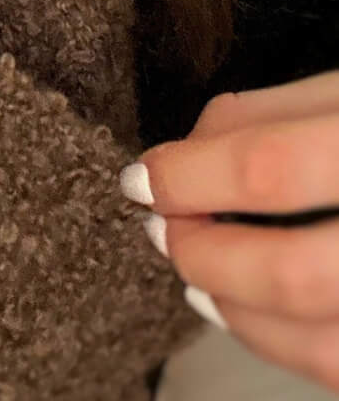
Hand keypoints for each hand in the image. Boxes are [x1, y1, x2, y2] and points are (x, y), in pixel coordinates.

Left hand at [122, 71, 338, 392]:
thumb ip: (274, 113)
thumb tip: (186, 153)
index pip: (270, 166)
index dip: (190, 177)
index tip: (142, 179)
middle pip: (296, 274)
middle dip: (210, 258)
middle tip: (161, 232)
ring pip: (329, 346)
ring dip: (243, 317)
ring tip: (195, 279)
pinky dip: (291, 348)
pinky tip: (253, 317)